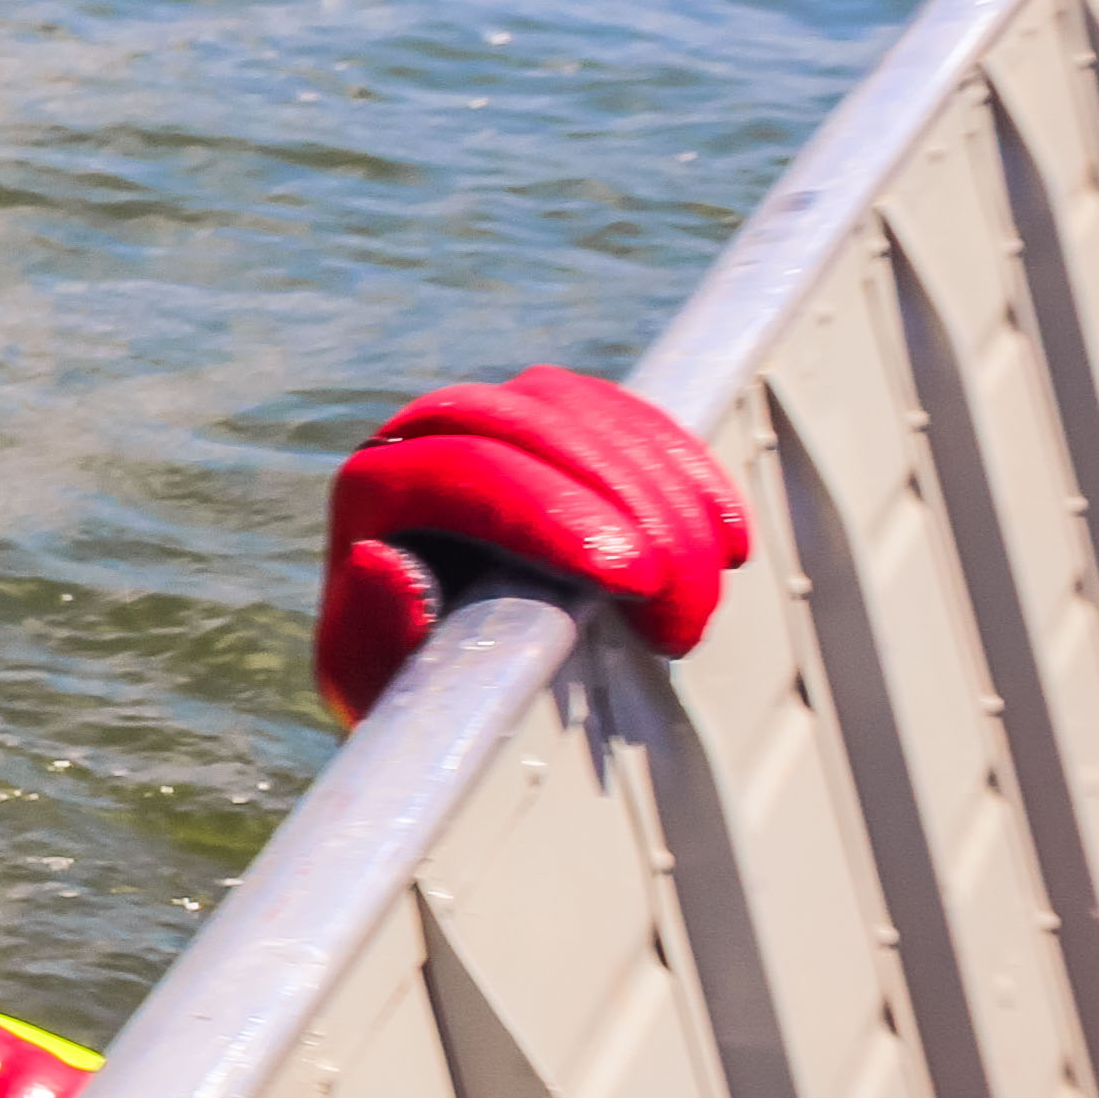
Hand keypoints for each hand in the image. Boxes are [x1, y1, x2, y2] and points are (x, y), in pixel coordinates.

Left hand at [314, 366, 752, 728]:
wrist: (439, 668)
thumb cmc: (401, 682)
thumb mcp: (374, 685)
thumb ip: (371, 636)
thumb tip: (381, 560)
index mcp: (374, 486)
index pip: (465, 472)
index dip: (556, 517)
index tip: (635, 582)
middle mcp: (425, 430)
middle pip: (539, 427)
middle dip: (631, 508)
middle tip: (683, 601)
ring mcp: (499, 412)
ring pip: (592, 412)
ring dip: (669, 492)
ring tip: (711, 585)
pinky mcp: (564, 417)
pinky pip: (634, 418)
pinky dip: (689, 472)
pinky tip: (727, 539)